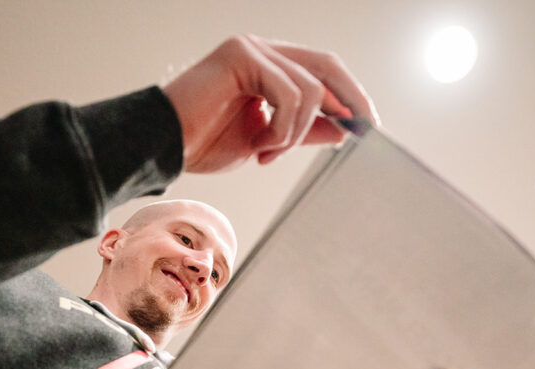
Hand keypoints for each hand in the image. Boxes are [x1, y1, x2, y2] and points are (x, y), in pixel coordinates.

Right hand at [162, 34, 378, 172]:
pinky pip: (290, 93)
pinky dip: (284, 129)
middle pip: (327, 65)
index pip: (322, 71)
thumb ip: (304, 130)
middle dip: (351, 99)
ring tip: (269, 153)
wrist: (164, 148)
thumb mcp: (268, 142)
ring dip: (298, 132)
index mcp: (268, 66)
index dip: (350, 96)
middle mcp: (261, 50)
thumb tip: (345, 129)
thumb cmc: (204, 144)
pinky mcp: (242, 56)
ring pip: (310, 87)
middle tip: (363, 131)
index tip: (370, 126)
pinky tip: (261, 148)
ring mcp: (251, 49)